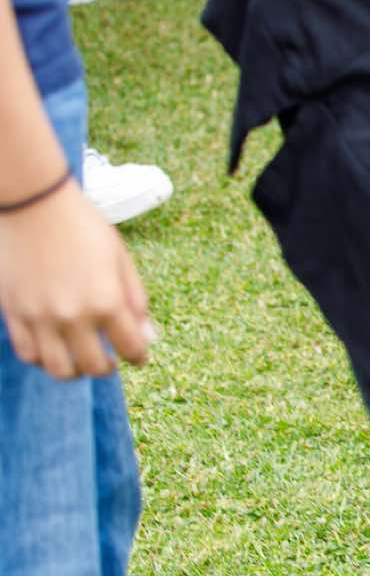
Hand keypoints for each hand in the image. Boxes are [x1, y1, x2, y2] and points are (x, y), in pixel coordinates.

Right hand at [0, 179, 153, 378]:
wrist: (33, 204)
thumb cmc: (83, 226)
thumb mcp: (121, 259)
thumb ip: (136, 300)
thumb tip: (148, 337)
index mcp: (107, 301)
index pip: (130, 347)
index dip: (139, 357)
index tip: (139, 357)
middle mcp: (73, 314)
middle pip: (94, 366)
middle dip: (107, 368)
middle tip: (110, 361)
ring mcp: (39, 316)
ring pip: (58, 368)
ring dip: (74, 371)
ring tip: (79, 360)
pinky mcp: (14, 312)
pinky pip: (28, 352)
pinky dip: (42, 359)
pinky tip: (53, 349)